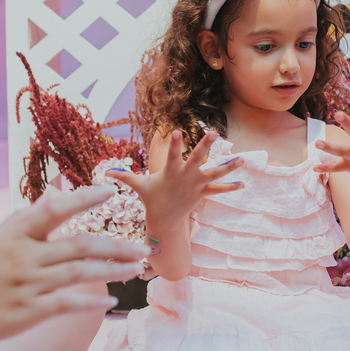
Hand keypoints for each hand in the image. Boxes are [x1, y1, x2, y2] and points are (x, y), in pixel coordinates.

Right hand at [0, 186, 148, 343]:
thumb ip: (24, 218)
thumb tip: (53, 194)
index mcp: (16, 235)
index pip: (55, 210)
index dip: (83, 198)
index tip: (110, 190)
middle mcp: (24, 257)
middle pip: (79, 245)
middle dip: (115, 245)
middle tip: (143, 247)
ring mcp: (26, 285)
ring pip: (78, 273)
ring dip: (111, 271)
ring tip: (135, 269)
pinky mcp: (27, 312)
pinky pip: (66, 304)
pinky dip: (90, 302)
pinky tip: (109, 301)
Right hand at [105, 130, 243, 228]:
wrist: (164, 220)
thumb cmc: (151, 198)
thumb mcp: (138, 186)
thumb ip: (124, 176)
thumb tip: (106, 173)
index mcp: (170, 172)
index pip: (172, 155)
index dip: (174, 143)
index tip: (177, 130)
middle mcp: (186, 177)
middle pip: (197, 159)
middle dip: (206, 146)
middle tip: (214, 133)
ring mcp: (196, 186)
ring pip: (215, 174)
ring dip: (229, 167)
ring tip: (242, 159)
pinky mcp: (202, 193)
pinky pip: (218, 191)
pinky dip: (230, 188)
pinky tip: (243, 184)